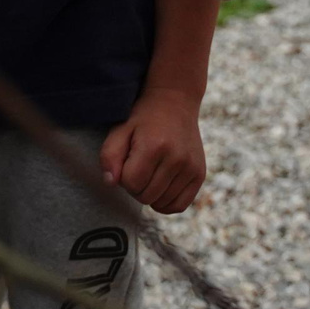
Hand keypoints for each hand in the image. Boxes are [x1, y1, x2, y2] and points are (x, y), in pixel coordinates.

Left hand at [99, 88, 205, 212]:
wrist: (175, 102)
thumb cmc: (143, 118)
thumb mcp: (120, 129)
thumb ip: (109, 155)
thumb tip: (110, 182)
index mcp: (154, 146)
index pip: (131, 183)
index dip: (123, 177)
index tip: (127, 163)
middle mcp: (176, 159)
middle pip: (146, 196)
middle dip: (135, 187)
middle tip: (137, 168)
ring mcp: (191, 168)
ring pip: (161, 203)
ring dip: (150, 195)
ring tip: (149, 175)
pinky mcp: (200, 174)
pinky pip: (180, 205)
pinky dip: (166, 203)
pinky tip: (160, 189)